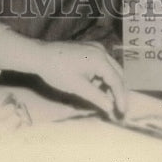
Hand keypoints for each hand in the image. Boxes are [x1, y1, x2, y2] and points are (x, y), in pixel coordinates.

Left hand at [0, 34, 127, 118]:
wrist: (39, 55)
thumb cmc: (57, 71)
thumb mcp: (78, 87)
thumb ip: (98, 98)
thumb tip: (112, 109)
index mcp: (100, 58)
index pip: (117, 82)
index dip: (121, 99)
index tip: (122, 114)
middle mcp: (101, 50)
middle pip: (117, 74)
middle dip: (118, 92)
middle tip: (118, 110)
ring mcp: (94, 47)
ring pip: (111, 69)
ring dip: (110, 85)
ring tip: (106, 102)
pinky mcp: (88, 48)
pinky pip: (103, 64)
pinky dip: (102, 77)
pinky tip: (96, 88)